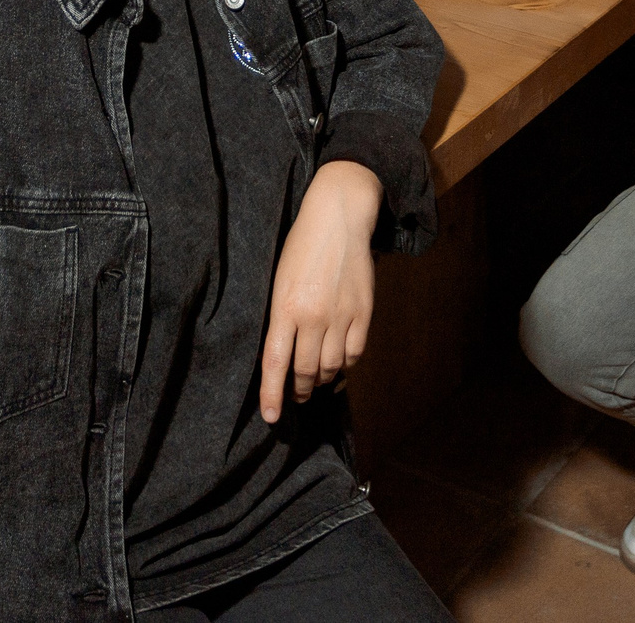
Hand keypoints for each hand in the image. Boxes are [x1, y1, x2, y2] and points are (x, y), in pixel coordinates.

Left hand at [259, 161, 382, 421]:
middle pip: (305, 371)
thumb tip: (281, 354)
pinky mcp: (363, 312)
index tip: (270, 418)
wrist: (338, 216)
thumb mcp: (279, 279)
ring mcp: (341, 315)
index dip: (272, 394)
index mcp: (285, 307)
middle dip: (299, 390)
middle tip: (296, 396)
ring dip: (321, 380)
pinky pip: (354, 353)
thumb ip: (281, 317)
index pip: (275, 362)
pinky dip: (345, 364)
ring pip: (331, 366)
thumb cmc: (301, 246)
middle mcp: (313, 316)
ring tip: (315, 382)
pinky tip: (338, 363)